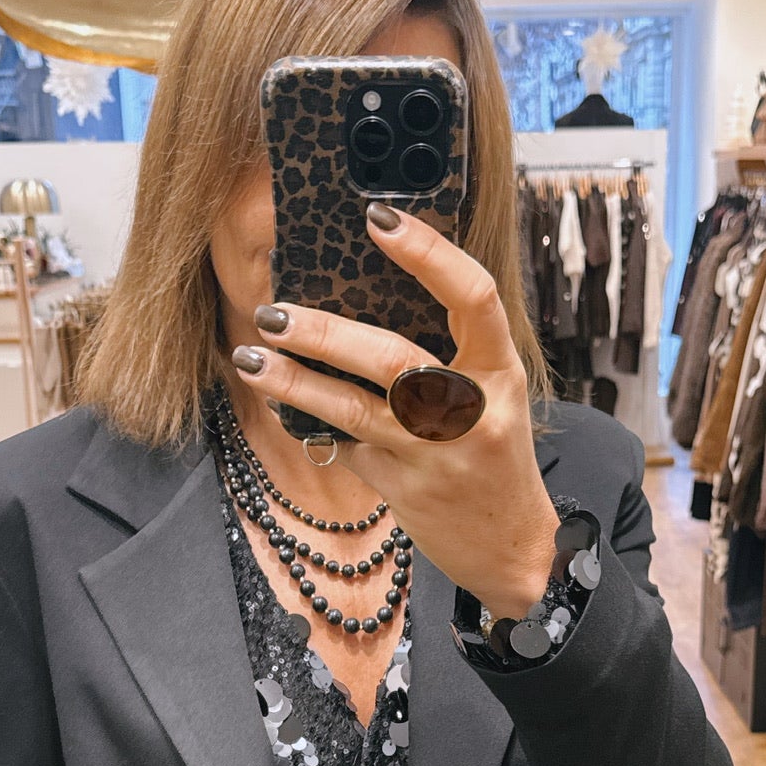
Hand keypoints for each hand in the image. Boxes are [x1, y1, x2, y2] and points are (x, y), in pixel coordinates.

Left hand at [232, 206, 558, 619]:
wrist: (514, 547)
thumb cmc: (493, 456)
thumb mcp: (491, 397)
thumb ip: (449, 355)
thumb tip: (363, 303)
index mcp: (501, 372)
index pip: (474, 295)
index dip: (428, 253)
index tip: (378, 217)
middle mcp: (473, 411)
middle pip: (393, 358)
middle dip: (325, 334)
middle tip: (274, 311)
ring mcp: (437, 455)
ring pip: (354, 409)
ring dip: (295, 383)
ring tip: (251, 358)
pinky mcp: (406, 490)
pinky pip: (348, 449)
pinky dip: (314, 428)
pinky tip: (282, 409)